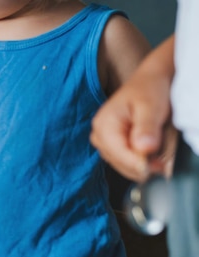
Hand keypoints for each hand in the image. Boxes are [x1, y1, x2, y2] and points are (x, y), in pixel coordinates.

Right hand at [90, 36, 177, 181]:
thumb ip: (146, 127)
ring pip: (122, 166)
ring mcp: (102, 142)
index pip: (119, 155)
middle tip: (165, 164)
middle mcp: (98, 136)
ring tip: (159, 158)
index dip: (140, 164)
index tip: (160, 167)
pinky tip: (150, 156)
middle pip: (119, 163)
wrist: (148, 82)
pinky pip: (124, 162)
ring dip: (141, 165)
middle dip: (142, 165)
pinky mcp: (110, 146)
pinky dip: (139, 162)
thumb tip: (144, 149)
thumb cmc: (148, 90)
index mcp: (103, 126)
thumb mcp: (150, 107)